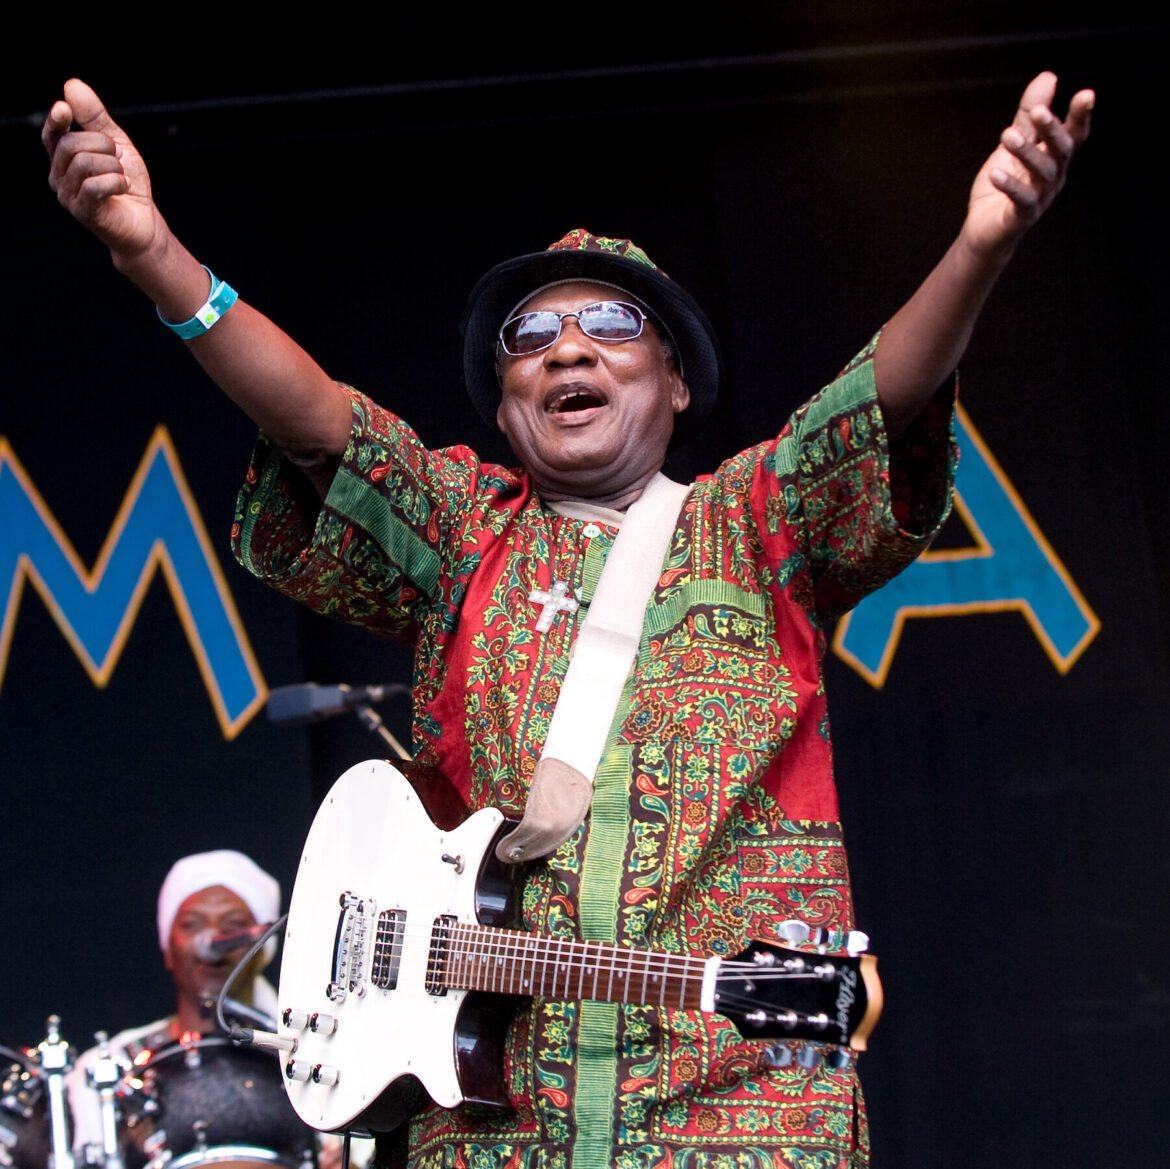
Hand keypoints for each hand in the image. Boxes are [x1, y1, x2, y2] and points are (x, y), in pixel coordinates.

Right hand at [42, 79, 161, 260]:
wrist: (144, 223)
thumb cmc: (128, 184)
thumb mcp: (116, 144)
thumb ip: (96, 118)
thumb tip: (71, 85)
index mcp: (64, 158)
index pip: (52, 134)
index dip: (56, 120)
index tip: (64, 109)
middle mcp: (59, 176)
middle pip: (70, 144)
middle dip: (102, 144)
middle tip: (119, 159)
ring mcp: (67, 195)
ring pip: (83, 163)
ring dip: (113, 166)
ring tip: (122, 177)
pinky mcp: (82, 211)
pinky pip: (92, 185)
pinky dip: (115, 182)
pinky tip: (124, 187)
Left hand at [963, 72, 1093, 258]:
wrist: (984, 229)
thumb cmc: (1003, 184)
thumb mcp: (1014, 143)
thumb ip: (1028, 115)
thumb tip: (1048, 76)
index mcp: (1054, 158)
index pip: (1074, 134)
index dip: (1081, 116)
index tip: (1087, 94)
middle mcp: (1053, 177)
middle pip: (1061, 150)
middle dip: (1052, 129)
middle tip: (1037, 111)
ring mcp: (1040, 198)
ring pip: (1042, 173)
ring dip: (1027, 152)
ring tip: (1007, 134)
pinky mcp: (1022, 217)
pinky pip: (1022, 200)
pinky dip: (1011, 186)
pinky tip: (996, 173)